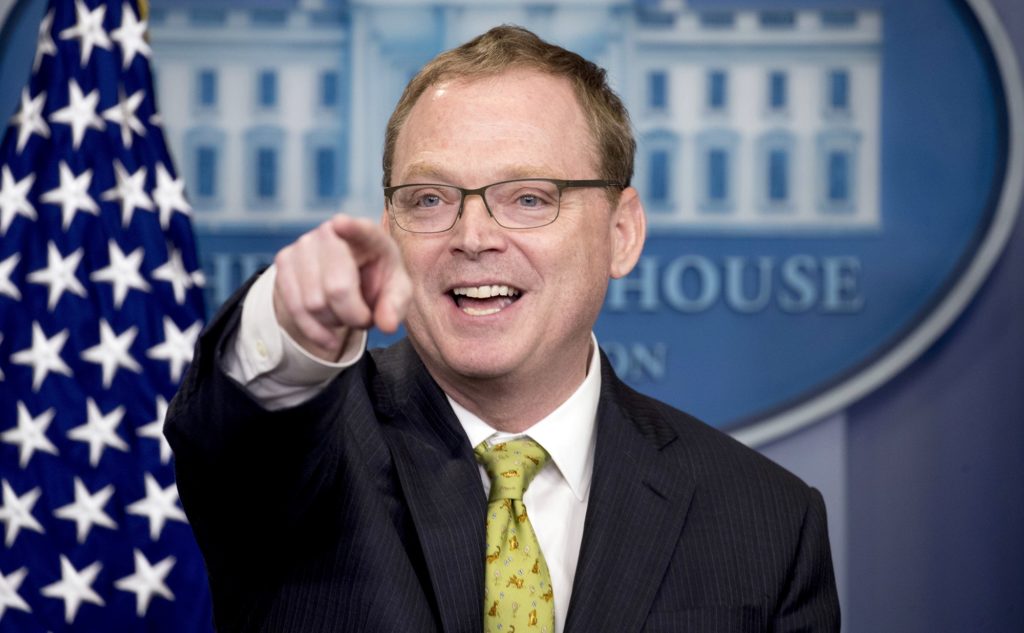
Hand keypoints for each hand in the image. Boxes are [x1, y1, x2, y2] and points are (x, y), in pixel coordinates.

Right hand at [272, 215, 411, 360]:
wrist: (346, 281)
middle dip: (353, 316)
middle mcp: (331, 233)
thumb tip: (387, 325)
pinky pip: (294, 308)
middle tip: (363, 318)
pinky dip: (314, 331)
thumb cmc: (377, 282)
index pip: (362, 231)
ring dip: (334, 323)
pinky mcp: (284, 261)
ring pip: (313, 303)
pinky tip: (328, 338)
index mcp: (369, 236)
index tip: (341, 224)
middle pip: (337, 288)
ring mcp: (303, 245)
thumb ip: (395, 306)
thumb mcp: (396, 293)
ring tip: (345, 316)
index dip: (352, 228)